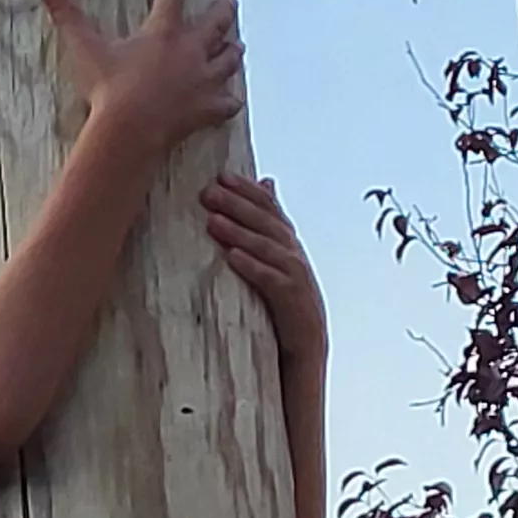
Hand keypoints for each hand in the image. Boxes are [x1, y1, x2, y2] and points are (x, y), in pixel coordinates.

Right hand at [47, 0, 242, 156]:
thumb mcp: (85, 48)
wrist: (132, 128)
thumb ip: (69, 18)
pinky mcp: (208, 108)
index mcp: (163, 32)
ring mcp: (203, 80)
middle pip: (215, 24)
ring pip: (228, 60)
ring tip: (237, 46)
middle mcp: (190, 51)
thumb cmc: (109, 88)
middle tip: (228, 4)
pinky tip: (233, 101)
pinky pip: (227, 104)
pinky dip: (230, 102)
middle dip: (223, 12)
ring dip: (232, 52)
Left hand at [202, 173, 324, 364]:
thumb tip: (267, 183)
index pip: (268, 207)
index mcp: (288, 242)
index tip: (221, 175)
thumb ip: (268, 225)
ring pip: (265, 247)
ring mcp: (295, 275)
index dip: (247, 189)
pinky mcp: (292, 299)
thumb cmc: (286, 301)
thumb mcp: (277, 259)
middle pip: (265, 222)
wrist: (308, 342)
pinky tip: (232, 257)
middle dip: (237, 204)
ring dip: (238, 232)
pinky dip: (252, 267)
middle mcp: (294, 253)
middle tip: (209, 192)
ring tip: (212, 221)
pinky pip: (269, 280)